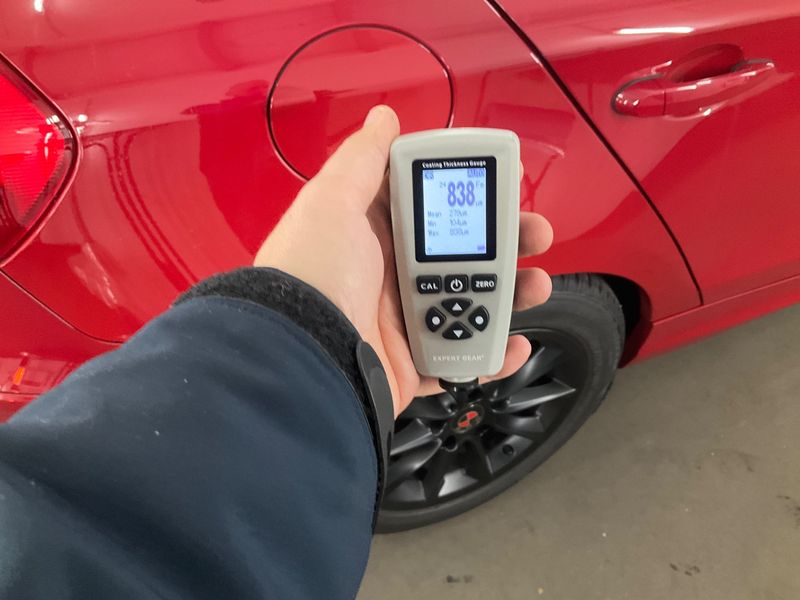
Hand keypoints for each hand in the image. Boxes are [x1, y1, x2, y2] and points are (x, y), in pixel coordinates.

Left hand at [255, 106, 552, 415]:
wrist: (299, 354)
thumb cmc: (314, 271)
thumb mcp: (333, 201)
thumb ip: (364, 160)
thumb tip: (384, 117)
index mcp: (374, 235)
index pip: (433, 209)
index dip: (471, 197)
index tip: (505, 189)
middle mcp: (389, 276)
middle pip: (462, 256)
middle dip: (505, 244)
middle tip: (535, 236)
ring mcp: (402, 322)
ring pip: (470, 305)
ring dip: (510, 296)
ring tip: (536, 287)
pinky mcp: (410, 365)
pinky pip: (460, 359)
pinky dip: (492, 355)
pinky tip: (514, 344)